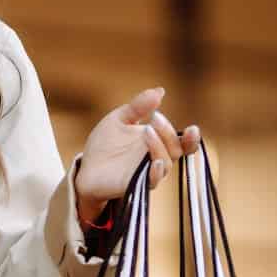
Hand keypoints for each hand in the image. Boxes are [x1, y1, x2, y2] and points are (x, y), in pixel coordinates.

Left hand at [75, 87, 200, 215]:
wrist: (85, 167)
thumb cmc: (105, 144)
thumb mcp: (119, 119)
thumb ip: (138, 106)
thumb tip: (160, 90)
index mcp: (157, 143)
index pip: (181, 143)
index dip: (191, 138)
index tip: (192, 128)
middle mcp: (156, 158)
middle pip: (175, 149)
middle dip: (168, 133)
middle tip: (155, 118)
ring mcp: (147, 173)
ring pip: (165, 163)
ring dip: (159, 146)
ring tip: (147, 131)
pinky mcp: (135, 185)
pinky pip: (152, 181)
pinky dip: (156, 173)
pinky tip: (154, 162)